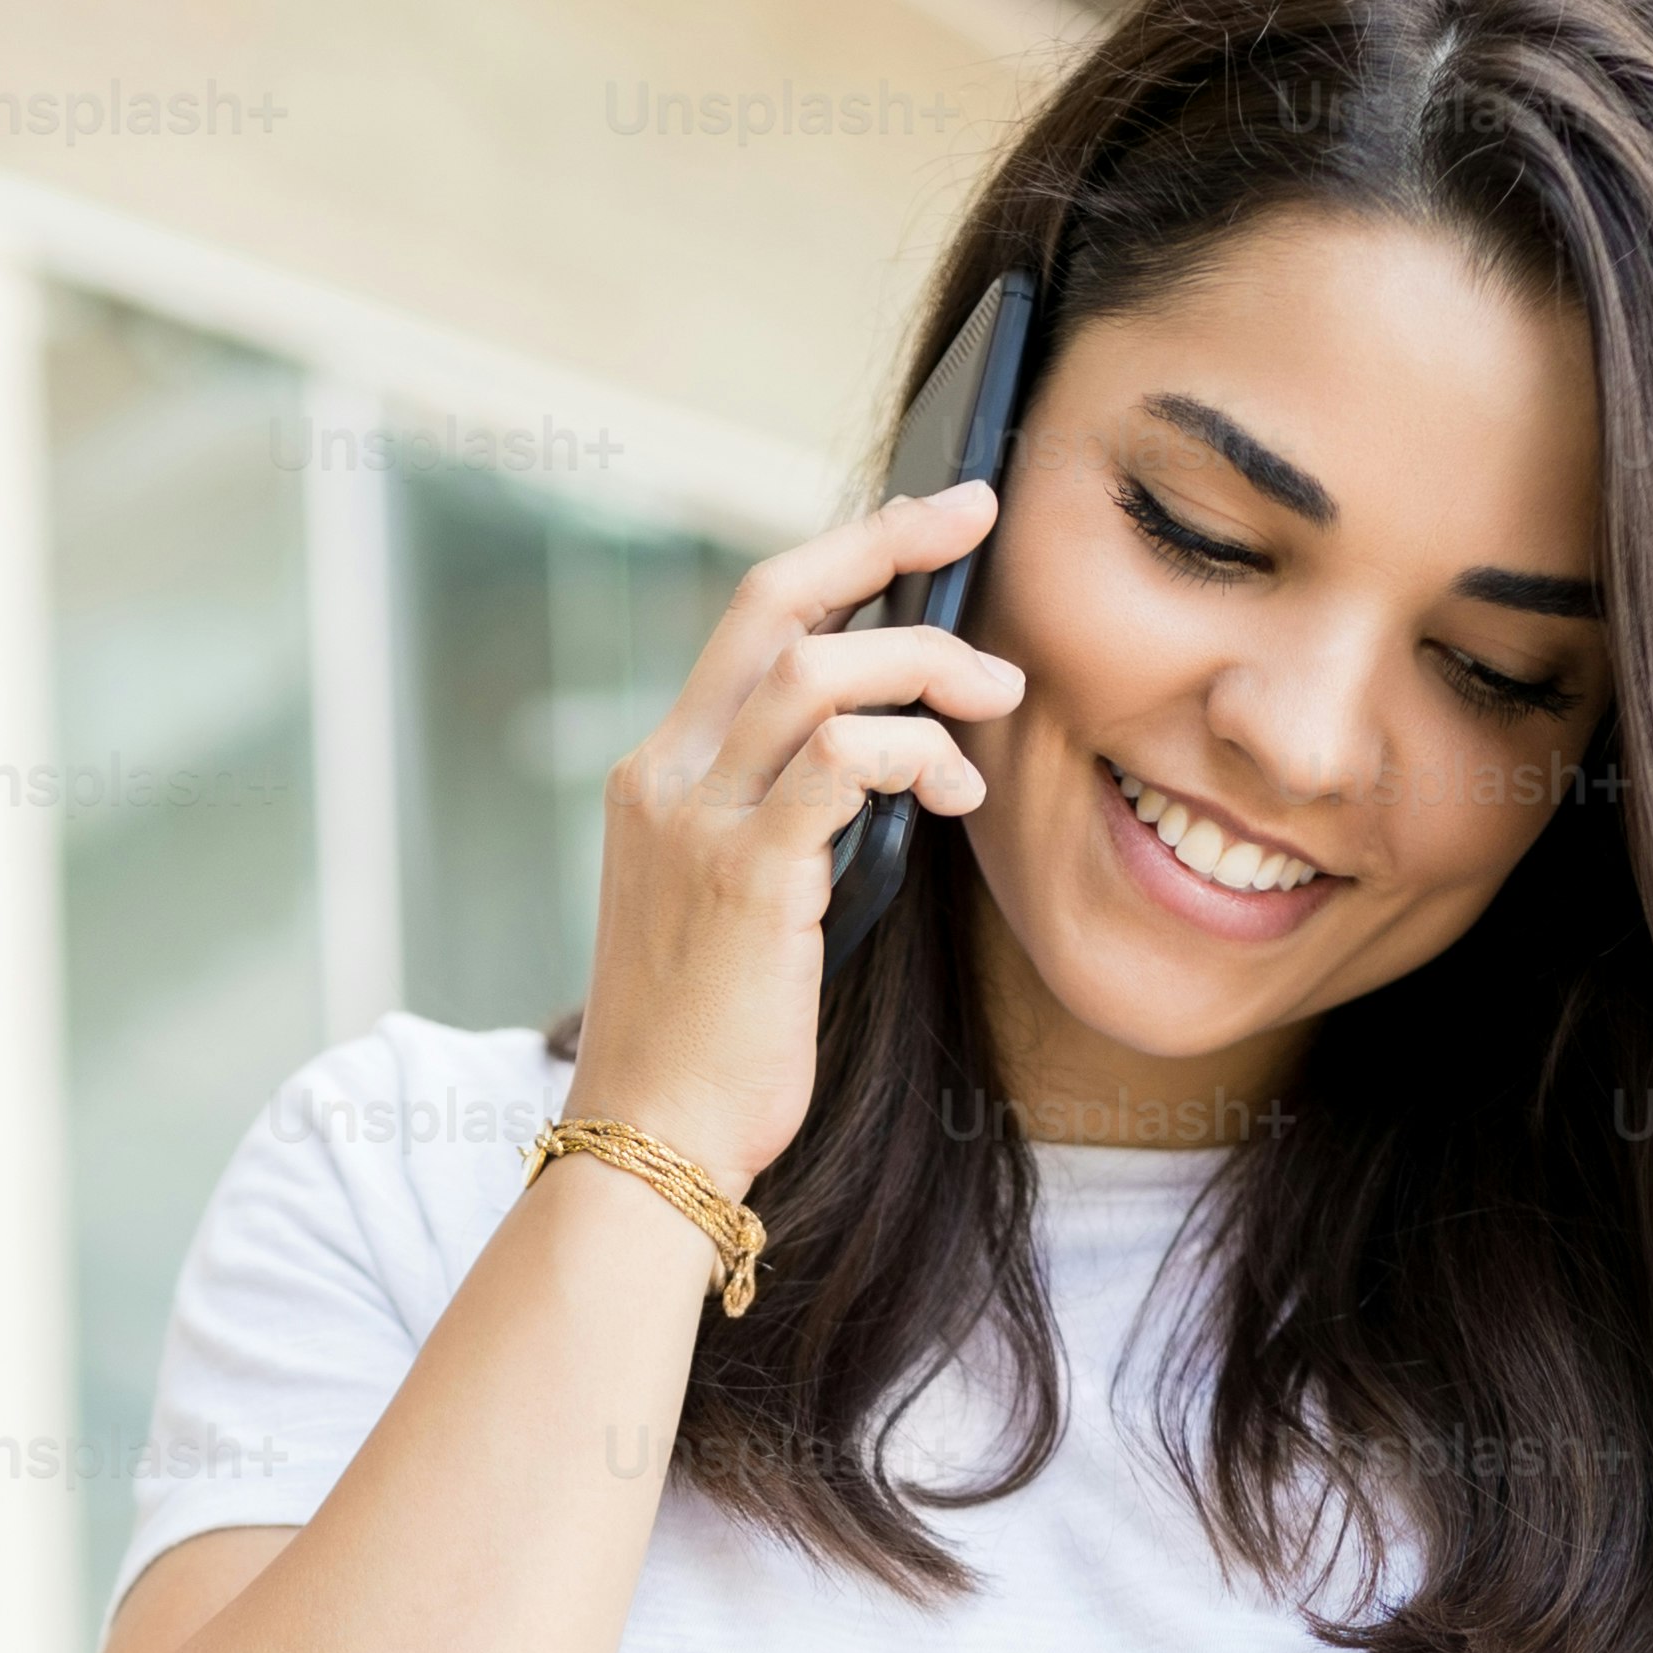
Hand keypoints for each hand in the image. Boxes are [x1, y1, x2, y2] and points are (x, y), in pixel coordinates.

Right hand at [567, 477, 1021, 1191]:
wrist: (652, 1140)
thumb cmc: (712, 1042)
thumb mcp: (740, 903)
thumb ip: (790, 820)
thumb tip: (891, 762)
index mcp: (660, 773)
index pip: (753, 620)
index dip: (847, 556)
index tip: (932, 521)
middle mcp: (665, 775)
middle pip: (774, 600)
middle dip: (885, 539)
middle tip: (980, 512)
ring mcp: (696, 820)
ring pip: (818, 670)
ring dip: (927, 665)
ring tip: (1000, 698)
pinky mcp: (744, 874)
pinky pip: (845, 761)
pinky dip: (918, 753)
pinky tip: (958, 793)